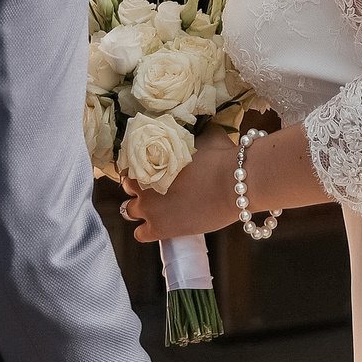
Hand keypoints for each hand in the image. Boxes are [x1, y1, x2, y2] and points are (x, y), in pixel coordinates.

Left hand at [121, 129, 241, 243]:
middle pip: (127, 186)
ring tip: (156, 208)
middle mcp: (143, 183)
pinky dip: (146, 230)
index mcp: (150, 159)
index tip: (151, 170)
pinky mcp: (159, 229)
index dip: (140, 167)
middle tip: (154, 188)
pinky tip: (159, 226)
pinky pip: (140, 234)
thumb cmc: (221, 158)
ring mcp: (149, 208)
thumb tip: (201, 127)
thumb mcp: (206, 136)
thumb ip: (196, 134)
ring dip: (139, 209)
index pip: (130, 163)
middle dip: (138, 187)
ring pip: (127, 210)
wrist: (233, 184)